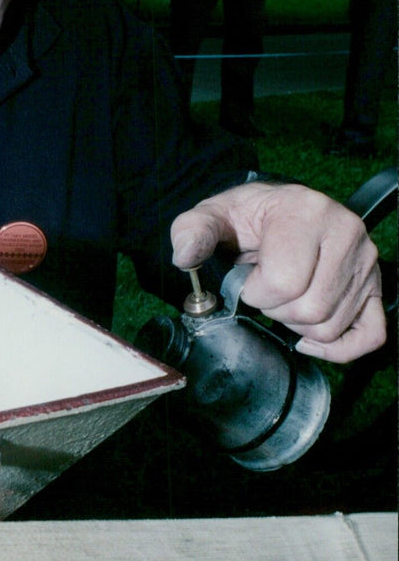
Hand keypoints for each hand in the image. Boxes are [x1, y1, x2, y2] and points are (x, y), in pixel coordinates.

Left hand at [170, 182, 384, 362]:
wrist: (276, 212)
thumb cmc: (246, 219)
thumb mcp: (213, 216)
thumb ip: (192, 232)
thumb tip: (185, 256)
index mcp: (306, 213)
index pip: (285, 282)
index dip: (256, 293)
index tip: (248, 278)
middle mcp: (346, 234)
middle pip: (310, 310)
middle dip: (276, 310)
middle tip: (266, 290)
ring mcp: (365, 262)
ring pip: (331, 327)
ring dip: (298, 325)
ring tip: (287, 297)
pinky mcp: (375, 287)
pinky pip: (369, 336)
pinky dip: (337, 347)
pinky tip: (308, 334)